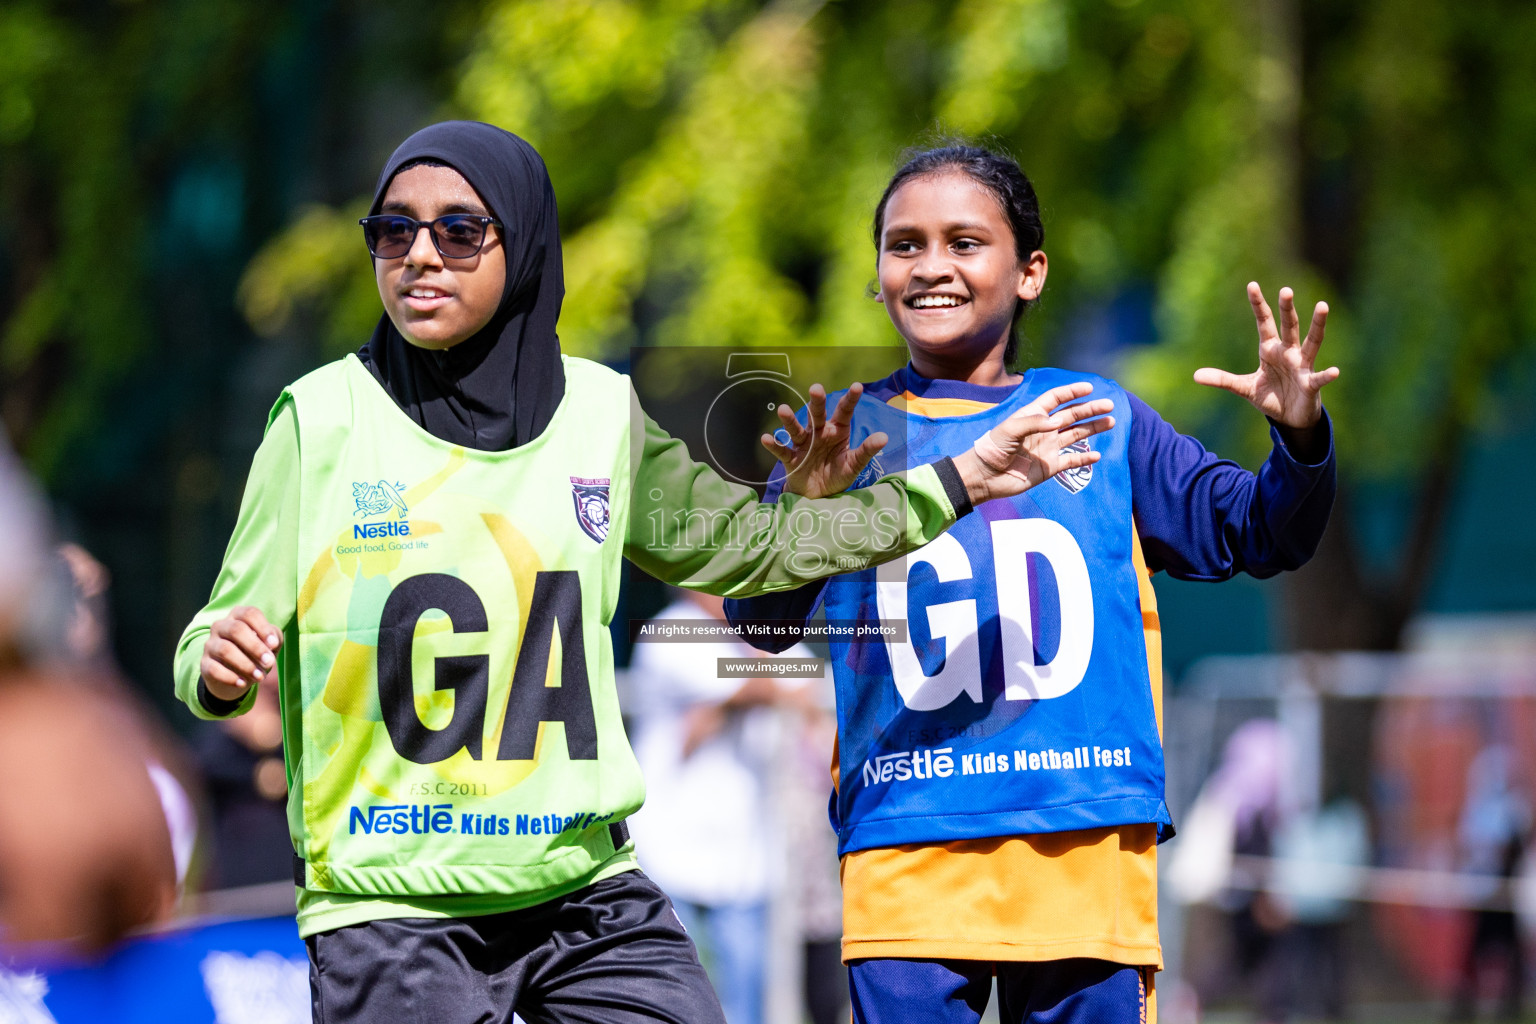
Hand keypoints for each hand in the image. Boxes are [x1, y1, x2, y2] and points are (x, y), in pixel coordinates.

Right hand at [200, 606, 280, 702]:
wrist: (237, 676)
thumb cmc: (256, 652)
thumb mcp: (269, 643)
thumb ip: (274, 638)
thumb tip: (271, 643)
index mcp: (238, 616)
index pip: (249, 614)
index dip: (263, 628)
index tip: (274, 645)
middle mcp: (221, 626)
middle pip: (236, 630)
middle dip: (255, 647)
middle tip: (269, 662)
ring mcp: (210, 644)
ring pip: (225, 650)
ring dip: (245, 665)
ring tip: (260, 676)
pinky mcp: (204, 664)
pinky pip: (214, 669)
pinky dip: (230, 677)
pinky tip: (243, 683)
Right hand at [762, 382, 888, 498]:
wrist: (818, 496)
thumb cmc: (837, 475)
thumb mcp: (853, 465)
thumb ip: (866, 451)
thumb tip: (884, 437)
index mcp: (837, 431)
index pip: (844, 412)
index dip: (850, 399)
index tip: (857, 386)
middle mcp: (819, 433)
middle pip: (816, 415)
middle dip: (816, 402)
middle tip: (816, 388)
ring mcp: (803, 445)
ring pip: (796, 429)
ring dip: (789, 420)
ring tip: (782, 409)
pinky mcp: (791, 459)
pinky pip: (782, 450)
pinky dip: (773, 444)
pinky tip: (766, 438)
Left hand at [952, 383, 1114, 505]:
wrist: (986, 476)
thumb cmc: (994, 448)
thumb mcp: (1010, 430)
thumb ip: (1033, 423)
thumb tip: (1057, 422)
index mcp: (1033, 415)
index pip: (1056, 399)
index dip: (1072, 392)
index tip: (1089, 387)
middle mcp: (1044, 429)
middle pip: (1071, 415)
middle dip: (1090, 409)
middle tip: (1108, 405)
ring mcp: (1048, 447)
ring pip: (1076, 434)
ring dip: (1093, 428)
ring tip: (1110, 422)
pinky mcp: (1050, 466)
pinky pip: (1072, 460)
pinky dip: (1084, 458)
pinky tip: (1097, 455)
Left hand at [1194, 283, 1338, 430]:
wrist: (1289, 417)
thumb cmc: (1269, 396)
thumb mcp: (1244, 388)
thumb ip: (1223, 380)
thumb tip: (1195, 376)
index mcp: (1270, 349)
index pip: (1264, 322)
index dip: (1258, 305)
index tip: (1252, 284)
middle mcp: (1288, 352)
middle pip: (1288, 326)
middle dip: (1287, 309)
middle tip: (1286, 290)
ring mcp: (1302, 366)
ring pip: (1312, 342)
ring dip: (1317, 325)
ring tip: (1322, 305)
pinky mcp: (1311, 384)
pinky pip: (1319, 378)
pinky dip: (1326, 375)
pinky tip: (1334, 371)